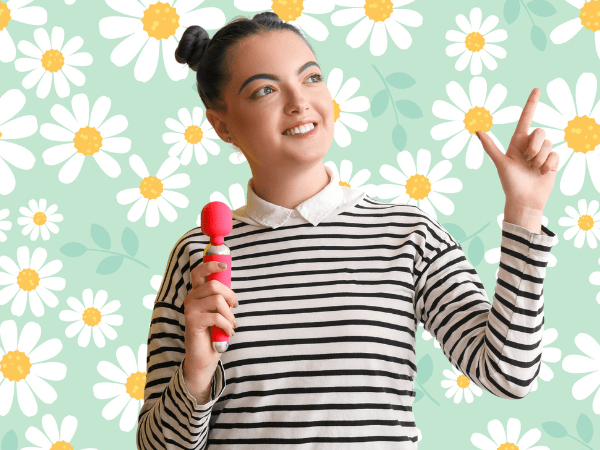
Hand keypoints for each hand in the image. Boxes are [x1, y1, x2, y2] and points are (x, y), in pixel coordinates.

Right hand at [183, 260, 237, 373]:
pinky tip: (228, 332)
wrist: (204, 357)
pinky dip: (227, 325)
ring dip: (229, 314)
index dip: (210, 265)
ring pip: (217, 300)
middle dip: (230, 295)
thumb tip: (230, 286)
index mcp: (197, 294)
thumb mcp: (219, 311)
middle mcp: (191, 299)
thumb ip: (221, 298)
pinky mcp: (192, 321)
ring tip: (231, 324)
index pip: (198, 273)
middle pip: (213, 285)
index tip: (224, 265)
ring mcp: (190, 309)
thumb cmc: (214, 333)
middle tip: (235, 306)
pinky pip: (216, 317)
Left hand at [477, 88, 559, 212]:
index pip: (525, 118)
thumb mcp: (500, 163)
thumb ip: (489, 146)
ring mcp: (542, 153)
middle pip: (539, 132)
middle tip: (527, 160)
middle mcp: (530, 145)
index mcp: (517, 142)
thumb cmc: (510, 183)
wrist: (524, 200)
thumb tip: (476, 130)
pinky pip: (555, 154)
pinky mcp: (552, 161)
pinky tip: (542, 173)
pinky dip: (549, 164)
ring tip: (533, 169)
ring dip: (540, 158)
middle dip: (534, 146)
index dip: (531, 103)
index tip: (536, 88)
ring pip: (548, 143)